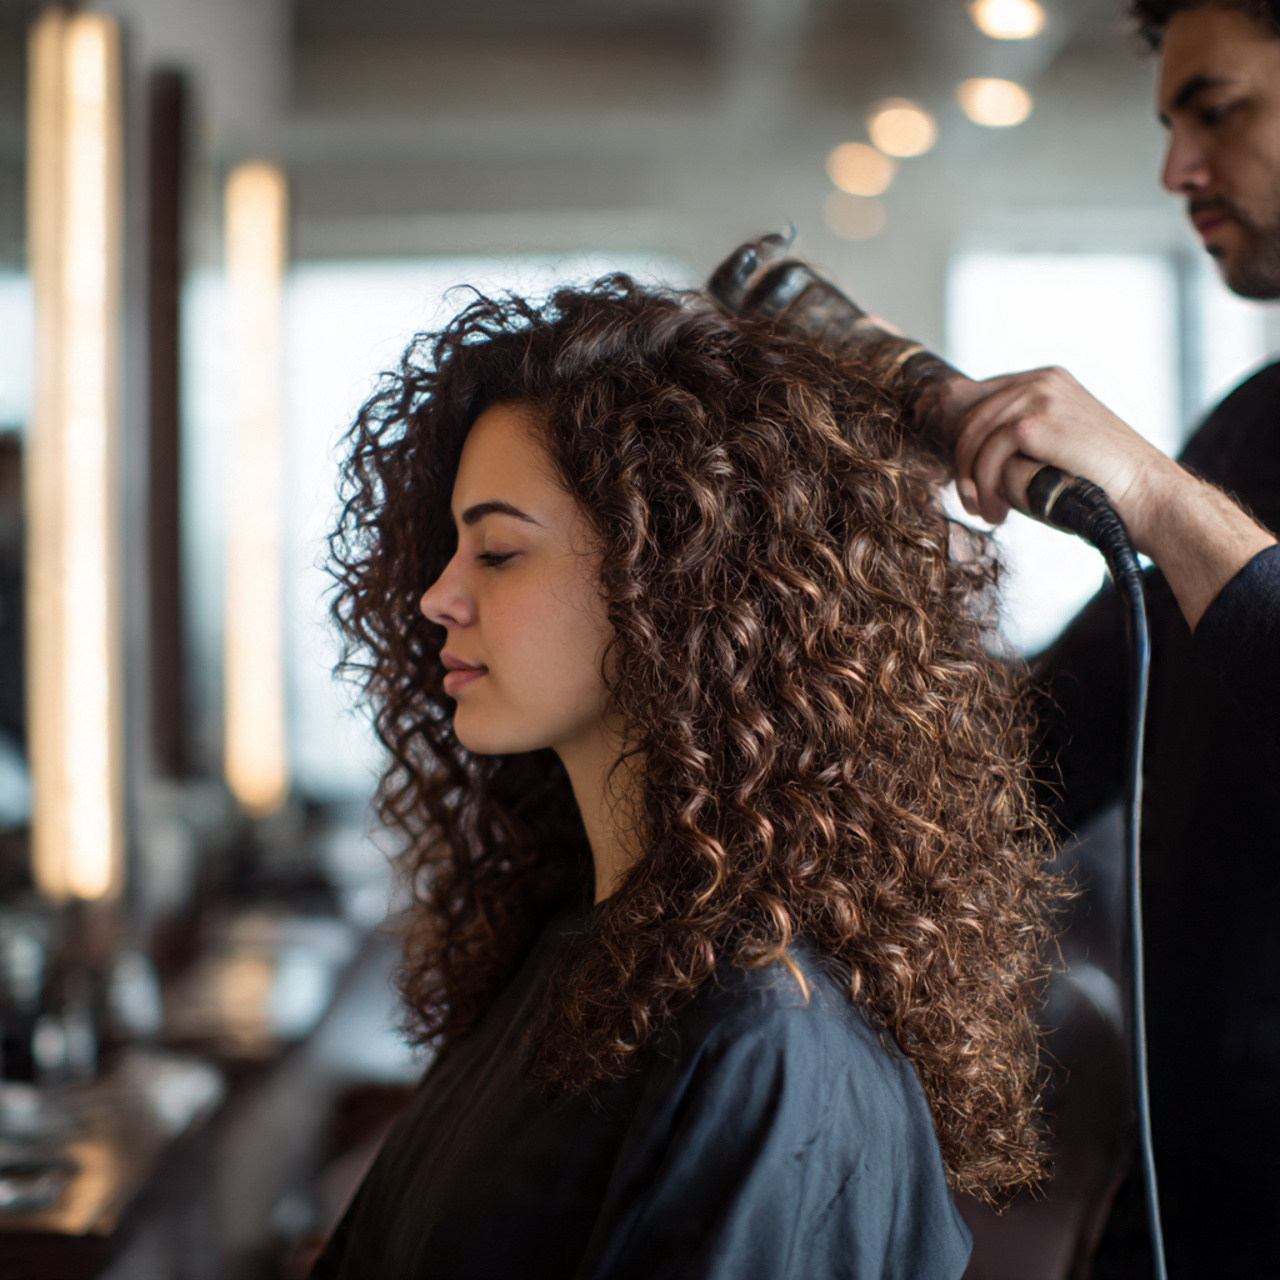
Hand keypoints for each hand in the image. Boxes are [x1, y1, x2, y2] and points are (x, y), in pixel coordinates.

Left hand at [950, 365, 1274, 628]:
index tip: (969, 480)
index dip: (964, 443)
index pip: (980, 401)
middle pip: (970, 420)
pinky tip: (1000, 510)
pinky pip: (987, 454)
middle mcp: (1042, 380)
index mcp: (1047, 381)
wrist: (1147, 496)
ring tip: (989, 512)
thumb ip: (1020, 441)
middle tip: (975, 504)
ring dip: (973, 483)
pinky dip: (986, 487)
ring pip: (973, 438)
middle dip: (964, 467)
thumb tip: (969, 457)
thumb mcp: (1055, 450)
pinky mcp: (1038, 422)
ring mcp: (1040, 396)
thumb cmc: (1103, 483)